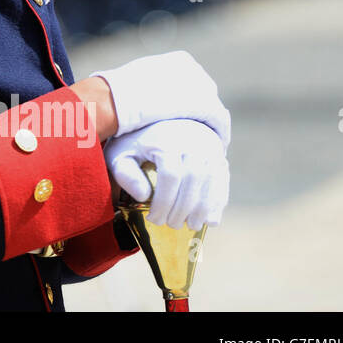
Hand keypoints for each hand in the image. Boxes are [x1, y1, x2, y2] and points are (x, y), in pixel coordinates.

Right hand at [91, 50, 229, 147]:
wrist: (114, 100)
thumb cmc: (114, 94)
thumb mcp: (133, 82)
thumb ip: (145, 87)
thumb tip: (138, 97)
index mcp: (179, 61)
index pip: (193, 82)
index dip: (190, 102)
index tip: (186, 119)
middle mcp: (194, 69)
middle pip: (206, 94)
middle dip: (202, 114)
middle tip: (196, 135)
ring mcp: (201, 85)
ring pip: (214, 110)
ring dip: (211, 127)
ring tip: (205, 146)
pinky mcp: (206, 104)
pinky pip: (219, 123)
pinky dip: (219, 136)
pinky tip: (214, 150)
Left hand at [105, 119, 228, 229]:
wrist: (160, 117)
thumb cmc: (134, 142)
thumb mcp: (121, 154)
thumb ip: (125, 173)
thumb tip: (142, 196)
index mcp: (165, 140)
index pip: (171, 175)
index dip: (164, 202)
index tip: (154, 218)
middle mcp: (191, 140)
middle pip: (194, 178)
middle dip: (184, 208)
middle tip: (172, 225)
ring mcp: (208, 146)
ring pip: (212, 180)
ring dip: (204, 208)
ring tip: (191, 225)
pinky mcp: (218, 154)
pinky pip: (222, 179)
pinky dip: (218, 201)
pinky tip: (210, 220)